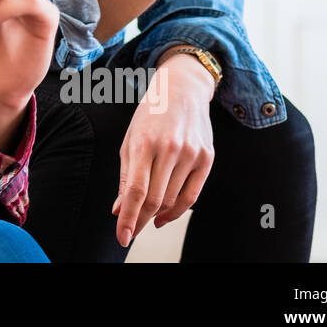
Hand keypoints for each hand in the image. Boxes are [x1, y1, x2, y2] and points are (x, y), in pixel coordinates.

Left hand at [111, 55, 215, 246]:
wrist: (182, 89)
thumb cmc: (150, 116)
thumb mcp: (130, 140)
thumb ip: (126, 177)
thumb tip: (119, 209)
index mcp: (144, 143)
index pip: (136, 191)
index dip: (128, 217)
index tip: (122, 237)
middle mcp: (169, 148)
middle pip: (155, 199)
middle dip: (141, 220)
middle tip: (131, 230)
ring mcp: (191, 153)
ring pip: (173, 199)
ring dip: (158, 216)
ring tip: (146, 220)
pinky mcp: (207, 157)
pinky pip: (193, 195)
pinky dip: (178, 211)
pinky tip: (165, 217)